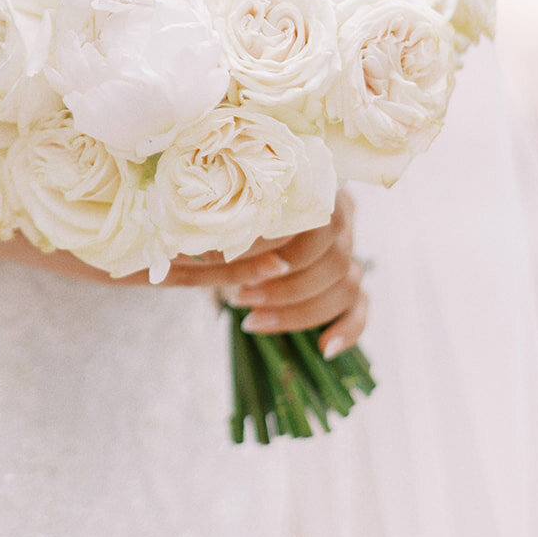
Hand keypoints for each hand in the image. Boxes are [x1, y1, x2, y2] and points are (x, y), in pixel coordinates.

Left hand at [157, 189, 368, 358]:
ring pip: (346, 283)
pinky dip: (348, 329)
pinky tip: (324, 348)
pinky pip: (360, 307)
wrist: (237, 228)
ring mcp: (348, 251)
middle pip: (335, 255)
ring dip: (299, 309)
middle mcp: (339, 217)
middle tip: (240, 298)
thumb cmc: (227, 218)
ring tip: (253, 320)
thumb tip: (177, 260)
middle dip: (285, 285)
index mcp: (312, 188)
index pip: (313, 217)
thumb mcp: (216, 220)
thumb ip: (208, 234)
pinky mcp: (349, 283)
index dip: (278, 245)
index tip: (238, 264)